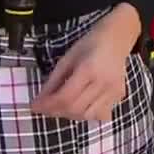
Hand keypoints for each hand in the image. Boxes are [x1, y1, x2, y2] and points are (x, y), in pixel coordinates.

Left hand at [31, 5, 140, 120]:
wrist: (117, 38)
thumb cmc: (89, 44)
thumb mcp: (67, 58)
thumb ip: (53, 80)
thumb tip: (40, 100)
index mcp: (89, 69)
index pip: (65, 97)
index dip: (47, 105)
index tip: (34, 106)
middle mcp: (104, 83)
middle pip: (75, 109)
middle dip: (55, 111)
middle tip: (45, 106)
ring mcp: (114, 91)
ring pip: (87, 116)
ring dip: (70, 115)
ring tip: (62, 105)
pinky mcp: (119, 96)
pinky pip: (100, 114)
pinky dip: (87, 114)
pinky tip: (81, 104)